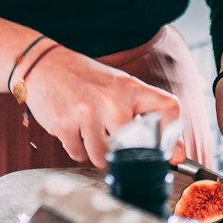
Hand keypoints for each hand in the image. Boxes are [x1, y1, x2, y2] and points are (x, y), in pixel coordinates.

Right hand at [22, 45, 181, 168]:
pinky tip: (73, 130)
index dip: (171, 130)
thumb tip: (177, 156)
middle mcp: (111, 99)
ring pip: (103, 157)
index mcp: (129, 87)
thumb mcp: (117, 87)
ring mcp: (87, 112)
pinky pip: (78, 154)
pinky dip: (77, 149)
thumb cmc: (85, 78)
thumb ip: (144, 116)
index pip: (169, 108)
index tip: (161, 141)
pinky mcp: (64, 124)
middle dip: (122, 151)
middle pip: (133, 147)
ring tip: (89, 131)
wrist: (44, 65)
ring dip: (96, 152)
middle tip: (111, 137)